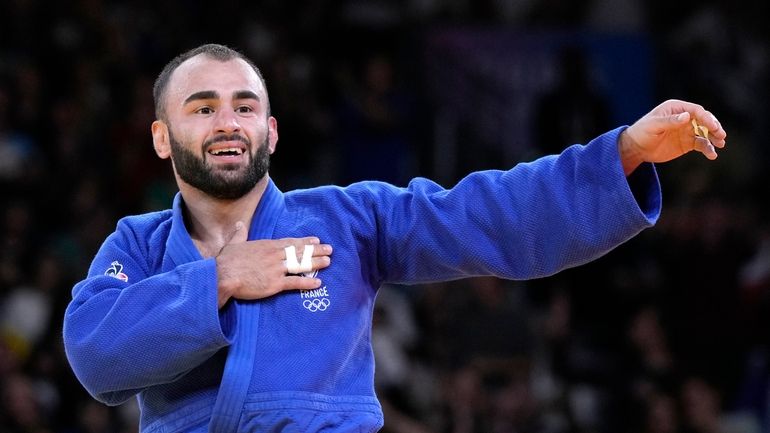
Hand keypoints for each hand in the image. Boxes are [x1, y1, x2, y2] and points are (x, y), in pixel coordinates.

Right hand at [215, 231, 331, 307]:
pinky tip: (318, 283)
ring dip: (316, 263)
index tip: (316, 240)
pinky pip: (295, 282)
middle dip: (316, 251)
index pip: (290, 242)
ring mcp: (276, 269)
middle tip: (330, 250)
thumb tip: (240, 224)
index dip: (305, 241)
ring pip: (301, 265)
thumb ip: (240, 234)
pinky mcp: (275, 284)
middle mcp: (275, 255)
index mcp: (267, 246)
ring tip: (328, 262)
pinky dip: (307, 283)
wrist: (222, 276)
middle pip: (300, 252)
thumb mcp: (233, 244)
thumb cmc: (226, 261)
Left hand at [619, 99, 726, 174]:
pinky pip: (701, 144)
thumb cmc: (642, 132)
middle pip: (705, 120)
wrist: (636, 148)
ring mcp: (687, 130)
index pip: (696, 111)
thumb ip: (669, 121)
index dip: (706, 118)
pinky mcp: (688, 143)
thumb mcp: (653, 125)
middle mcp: (685, 118)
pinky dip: (708, 149)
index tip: (714, 127)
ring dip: (714, 138)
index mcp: (676, 108)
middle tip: (721, 135)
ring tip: (721, 144)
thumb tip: (686, 116)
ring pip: (706, 133)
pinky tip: (712, 155)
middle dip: (714, 127)